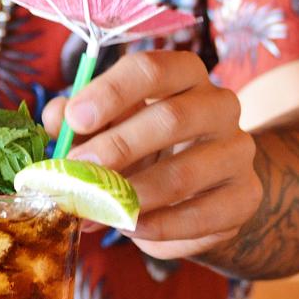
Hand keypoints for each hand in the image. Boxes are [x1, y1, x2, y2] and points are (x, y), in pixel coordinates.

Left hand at [42, 51, 261, 258]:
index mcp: (185, 76)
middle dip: (115, 150)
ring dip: (129, 197)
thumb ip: (81, 121)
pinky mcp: (244, 197)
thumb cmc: (147, 149)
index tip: (75, 120)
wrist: (207, 190)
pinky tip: (129, 228)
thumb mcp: (112, 127)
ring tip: (92, 212)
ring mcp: (237, 152)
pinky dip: (158, 227)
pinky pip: (199, 216)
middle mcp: (220, 105)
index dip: (111, 92)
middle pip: (171, 119)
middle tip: (75, 176)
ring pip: (182, 174)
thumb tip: (54, 118)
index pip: (152, 69)